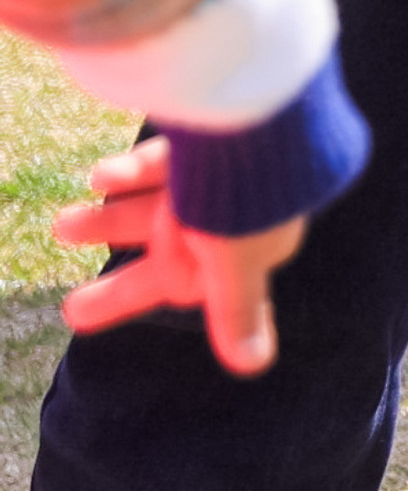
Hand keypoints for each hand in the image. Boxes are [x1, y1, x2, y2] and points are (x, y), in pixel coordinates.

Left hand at [53, 141, 298, 374]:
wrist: (264, 123)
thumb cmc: (249, 206)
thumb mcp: (233, 265)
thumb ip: (237, 311)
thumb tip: (254, 366)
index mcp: (235, 254)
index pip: (174, 285)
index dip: (121, 296)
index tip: (73, 313)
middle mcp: (226, 219)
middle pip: (157, 241)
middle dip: (108, 240)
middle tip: (60, 236)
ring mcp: (217, 179)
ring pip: (155, 201)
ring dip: (109, 211)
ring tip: (65, 219)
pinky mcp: (211, 140)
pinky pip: (168, 162)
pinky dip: (133, 172)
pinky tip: (100, 175)